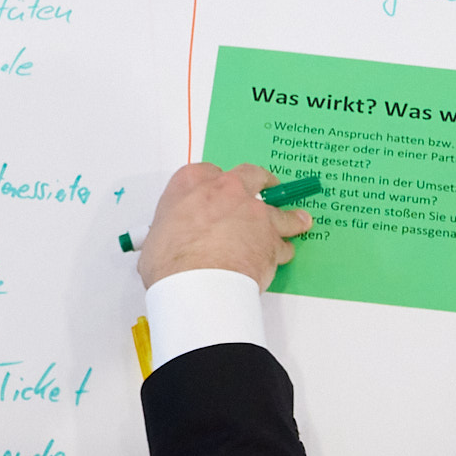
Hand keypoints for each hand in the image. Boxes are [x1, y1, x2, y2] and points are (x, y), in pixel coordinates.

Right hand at [136, 161, 312, 287]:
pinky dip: (282, 251)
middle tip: (268, 187)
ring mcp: (255, 212)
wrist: (197, 283)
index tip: (221, 191)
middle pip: (253, 175)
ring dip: (289, 217)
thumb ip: (171, 228)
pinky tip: (280, 257)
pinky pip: (283, 244)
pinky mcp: (272, 238)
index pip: (209, 172)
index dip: (217, 184)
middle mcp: (227, 190)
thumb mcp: (157, 235)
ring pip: (280, 210)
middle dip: (263, 182)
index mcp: (193, 183)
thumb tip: (171, 240)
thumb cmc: (171, 261)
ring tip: (298, 221)